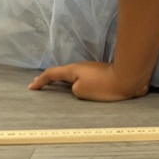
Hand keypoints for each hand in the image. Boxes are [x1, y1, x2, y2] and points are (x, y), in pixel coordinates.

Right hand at [28, 61, 146, 100]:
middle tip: (41, 85)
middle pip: (62, 73)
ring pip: (74, 77)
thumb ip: (74, 90)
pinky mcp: (102, 75)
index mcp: (73, 70)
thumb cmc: (103, 86)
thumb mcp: (81, 91)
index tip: (31, 87)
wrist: (127, 79)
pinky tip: (79, 90)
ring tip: (58, 89)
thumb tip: (78, 88)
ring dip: (65, 81)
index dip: (40, 80)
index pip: (51, 74)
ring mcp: (92, 70)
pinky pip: (84, 80)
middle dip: (51, 79)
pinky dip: (77, 84)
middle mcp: (81, 67)